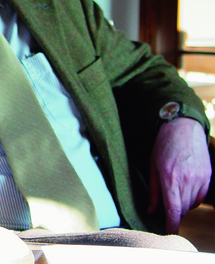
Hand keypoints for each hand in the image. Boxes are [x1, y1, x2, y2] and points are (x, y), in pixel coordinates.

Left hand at [148, 117, 210, 233]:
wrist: (183, 128)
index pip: (173, 209)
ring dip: (183, 205)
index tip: (168, 230)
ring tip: (174, 193)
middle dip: (174, 213)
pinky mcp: (207, 177)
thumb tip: (150, 211)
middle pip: (182, 209)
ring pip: (192, 204)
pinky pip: (200, 197)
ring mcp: (199, 179)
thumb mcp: (152, 166)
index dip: (171, 223)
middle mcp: (186, 180)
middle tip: (166, 210)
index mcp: (169, 177)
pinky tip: (185, 189)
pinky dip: (192, 198)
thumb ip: (153, 191)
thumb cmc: (163, 146)